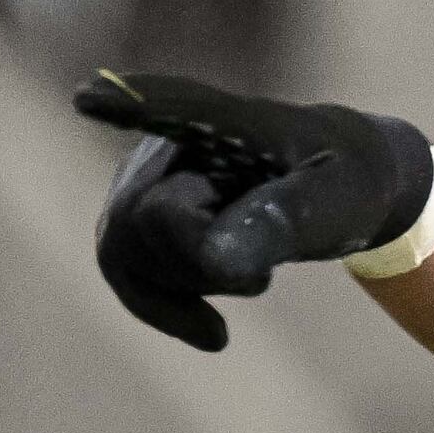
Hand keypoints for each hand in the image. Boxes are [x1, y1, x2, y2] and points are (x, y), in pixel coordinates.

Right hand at [78, 68, 433, 350]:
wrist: (335, 184)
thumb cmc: (344, 181)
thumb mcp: (337, 203)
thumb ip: (284, 220)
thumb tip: (215, 260)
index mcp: (230, 120)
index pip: (176, 109)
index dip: (131, 105)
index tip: (89, 99)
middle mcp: (171, 139)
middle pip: (139, 217)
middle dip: (194, 265)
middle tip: (264, 280)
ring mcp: (146, 177)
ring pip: (123, 251)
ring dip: (187, 287)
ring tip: (256, 283)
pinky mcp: (137, 214)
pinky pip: (125, 270)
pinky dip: (165, 310)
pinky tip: (215, 334)